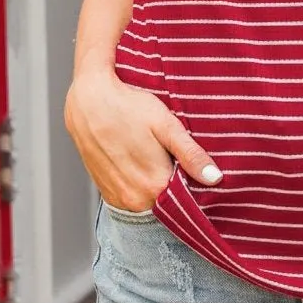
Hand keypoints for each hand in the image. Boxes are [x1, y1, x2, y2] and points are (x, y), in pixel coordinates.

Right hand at [64, 63, 222, 211]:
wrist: (87, 100)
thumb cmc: (127, 106)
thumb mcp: (165, 125)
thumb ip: (190, 154)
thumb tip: (214, 178)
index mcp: (155, 185)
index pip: (187, 199)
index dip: (195, 184)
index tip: (196, 169)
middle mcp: (135, 199)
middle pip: (167, 202)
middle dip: (176, 186)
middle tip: (175, 158)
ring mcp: (118, 198)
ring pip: (149, 201)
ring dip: (156, 187)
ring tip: (155, 157)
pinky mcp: (105, 192)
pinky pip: (131, 197)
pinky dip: (139, 186)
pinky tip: (139, 163)